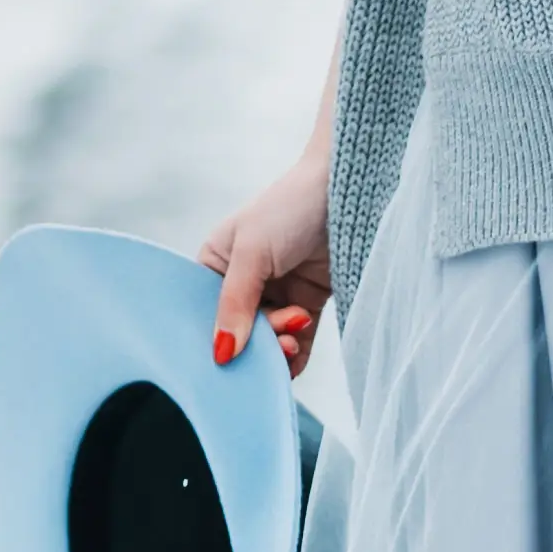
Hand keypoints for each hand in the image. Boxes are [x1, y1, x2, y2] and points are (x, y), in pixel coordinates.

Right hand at [199, 153, 336, 375]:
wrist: (347, 190)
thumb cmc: (290, 207)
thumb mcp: (253, 252)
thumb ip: (235, 304)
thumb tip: (222, 353)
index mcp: (216, 263)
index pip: (205, 312)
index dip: (214, 337)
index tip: (226, 360)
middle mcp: (243, 281)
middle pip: (240, 330)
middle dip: (257, 342)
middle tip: (278, 342)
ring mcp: (277, 291)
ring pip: (269, 338)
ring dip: (279, 347)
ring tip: (293, 336)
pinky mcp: (307, 299)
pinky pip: (298, 338)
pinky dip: (297, 355)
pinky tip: (296, 361)